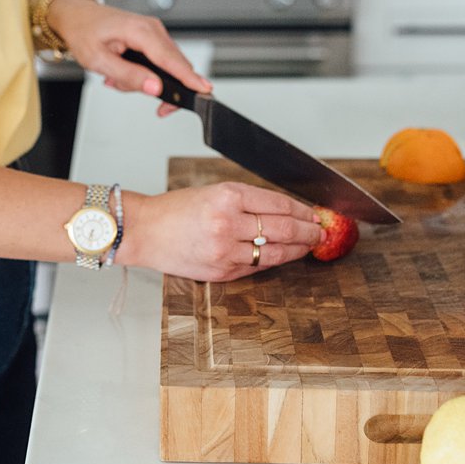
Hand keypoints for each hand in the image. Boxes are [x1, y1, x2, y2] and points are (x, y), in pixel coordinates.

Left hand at [46, 0, 210, 115]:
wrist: (76, 16)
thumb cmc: (83, 33)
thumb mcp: (99, 61)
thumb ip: (128, 76)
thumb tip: (154, 88)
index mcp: (140, 31)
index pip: (170, 60)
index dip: (188, 78)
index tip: (204, 90)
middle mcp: (152, 29)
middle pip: (175, 66)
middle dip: (161, 88)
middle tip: (154, 107)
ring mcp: (154, 32)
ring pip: (167, 67)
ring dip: (147, 81)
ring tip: (118, 79)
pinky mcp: (152, 38)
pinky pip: (160, 62)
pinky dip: (145, 73)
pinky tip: (123, 73)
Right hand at [118, 182, 322, 280]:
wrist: (144, 231)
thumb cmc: (175, 210)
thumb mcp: (213, 192)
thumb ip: (247, 202)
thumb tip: (285, 211)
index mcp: (227, 196)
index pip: (279, 204)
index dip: (302, 210)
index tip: (314, 213)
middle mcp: (227, 222)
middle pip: (283, 228)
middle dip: (308, 231)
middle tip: (320, 231)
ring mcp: (224, 250)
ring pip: (274, 252)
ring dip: (297, 249)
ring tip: (309, 246)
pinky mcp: (221, 271)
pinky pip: (256, 267)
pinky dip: (272, 261)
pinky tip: (282, 256)